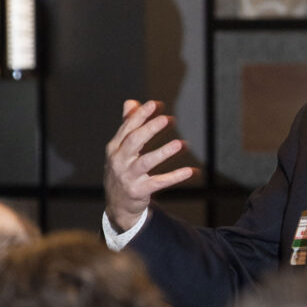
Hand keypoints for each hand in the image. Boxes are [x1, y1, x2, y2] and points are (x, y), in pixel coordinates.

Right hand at [103, 100, 193, 231]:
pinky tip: (191, 171)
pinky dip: (175, 177)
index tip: (156, 103)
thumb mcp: (120, 149)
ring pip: (146, 162)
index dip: (141, 115)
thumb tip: (131, 102)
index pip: (128, 127)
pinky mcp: (139, 191)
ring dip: (164, 152)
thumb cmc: (122, 170)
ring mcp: (128, 177)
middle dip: (150, 129)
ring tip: (181, 144)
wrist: (117, 205)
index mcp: (115, 147)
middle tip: (167, 119)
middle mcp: (119, 161)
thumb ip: (127, 126)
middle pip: (134, 141)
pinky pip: (160, 182)